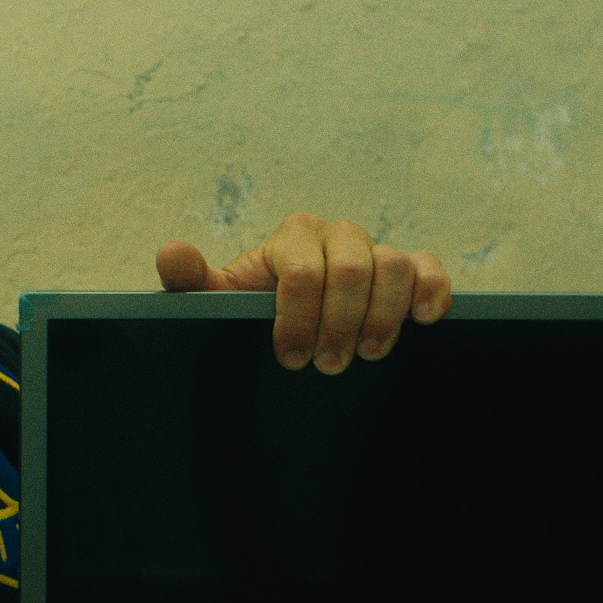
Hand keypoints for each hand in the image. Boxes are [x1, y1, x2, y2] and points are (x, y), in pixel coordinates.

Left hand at [155, 213, 450, 373]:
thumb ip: (191, 281)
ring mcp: (374, 251)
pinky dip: (431, 289)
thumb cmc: (250, 311)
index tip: (289, 358)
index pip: (301, 271)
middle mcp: (335, 236)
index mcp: (291, 238)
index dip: (298, 317)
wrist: (284, 325)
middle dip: (340, 322)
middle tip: (328, 366)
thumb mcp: (217, 302)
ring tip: (367, 355)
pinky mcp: (407, 270)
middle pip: (353, 268)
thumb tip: (172, 254)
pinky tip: (424, 320)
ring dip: (383, 315)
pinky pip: (428, 267)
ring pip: (393, 265)